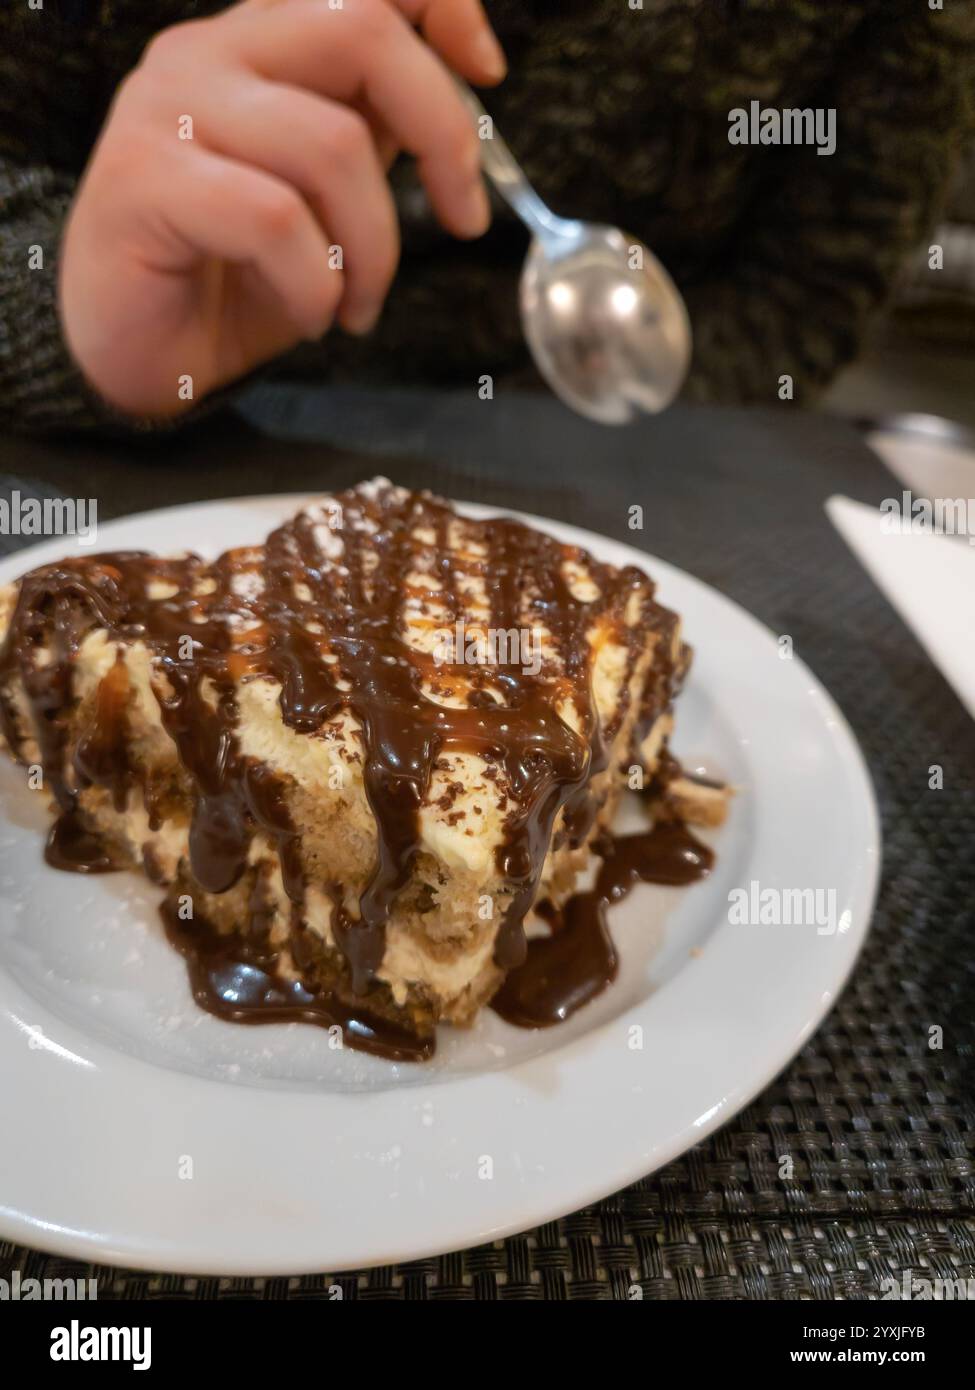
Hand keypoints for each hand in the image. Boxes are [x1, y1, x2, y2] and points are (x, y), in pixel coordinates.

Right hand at [59, 0, 504, 416]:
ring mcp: (168, 109)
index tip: (490, 75)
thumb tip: (453, 107)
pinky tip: (312, 316)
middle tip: (462, 222)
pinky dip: (317, 284)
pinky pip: (275, 218)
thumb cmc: (232, 279)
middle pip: (363, 29)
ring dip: (375, 249)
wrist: (138, 356)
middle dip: (443, 134)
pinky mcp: (144, 179)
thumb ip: (371, 135)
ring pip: (332, 144)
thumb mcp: (326, 200)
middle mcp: (209, 54)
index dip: (443, 7)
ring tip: (359, 306)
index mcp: (257, 45)